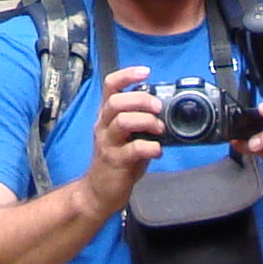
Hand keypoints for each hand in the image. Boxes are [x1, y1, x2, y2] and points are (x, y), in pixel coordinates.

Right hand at [81, 68, 164, 216]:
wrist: (98, 192)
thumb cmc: (117, 160)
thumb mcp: (125, 136)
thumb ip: (138, 121)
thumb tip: (164, 109)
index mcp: (106, 116)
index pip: (110, 87)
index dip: (127, 75)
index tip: (145, 72)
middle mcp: (103, 126)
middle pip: (115, 102)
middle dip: (141, 100)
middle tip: (158, 108)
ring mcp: (108, 144)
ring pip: (122, 122)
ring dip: (146, 121)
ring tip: (159, 129)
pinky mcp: (115, 162)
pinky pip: (133, 149)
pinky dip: (150, 147)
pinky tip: (157, 150)